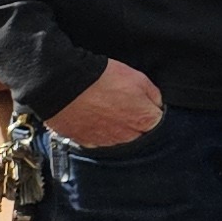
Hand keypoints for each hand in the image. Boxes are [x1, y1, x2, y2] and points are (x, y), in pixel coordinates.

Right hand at [48, 59, 163, 149]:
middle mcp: (126, 136)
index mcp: (143, 120)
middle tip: (123, 105)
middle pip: (138, 133)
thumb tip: (157, 104)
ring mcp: (105, 141)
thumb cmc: (101, 79)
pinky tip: (92, 117)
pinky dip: (97, 131)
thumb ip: (153, 95)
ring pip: (118, 138)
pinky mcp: (85, 142)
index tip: (144, 103)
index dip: (150, 110)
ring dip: (116, 128)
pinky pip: (97, 140)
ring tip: (105, 109)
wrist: (64, 84)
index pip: (157, 121)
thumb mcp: (138, 78)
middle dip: (135, 121)